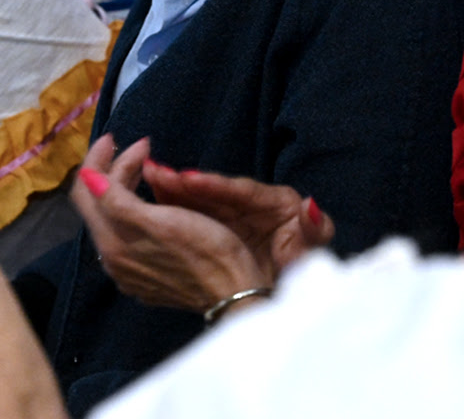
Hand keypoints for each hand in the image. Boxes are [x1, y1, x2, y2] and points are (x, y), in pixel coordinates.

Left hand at [72, 135, 269, 312]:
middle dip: (114, 168)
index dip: (98, 159)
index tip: (118, 137)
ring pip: (113, 217)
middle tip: (142, 146)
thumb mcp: (163, 221)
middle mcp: (112, 259)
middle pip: (98, 203)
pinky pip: (127, 232)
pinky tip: (151, 199)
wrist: (234, 294)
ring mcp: (128, 270)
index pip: (87, 191)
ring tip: (146, 165)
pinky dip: (133, 207)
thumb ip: (118, 201)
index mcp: (112, 243)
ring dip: (124, 186)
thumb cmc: (205, 250)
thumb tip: (86, 176)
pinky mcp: (145, 275)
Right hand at [144, 163, 333, 274]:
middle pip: (216, 191)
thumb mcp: (313, 249)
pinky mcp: (218, 226)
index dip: (217, 186)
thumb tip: (310, 207)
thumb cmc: (304, 268)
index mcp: (279, 203)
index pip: (244, 192)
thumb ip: (315, 227)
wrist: (287, 293)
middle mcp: (253, 204)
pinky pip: (192, 212)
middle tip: (156, 171)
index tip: (190, 179)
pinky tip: (150, 197)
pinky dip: (173, 204)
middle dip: (186, 183)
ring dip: (173, 190)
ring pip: (199, 199)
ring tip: (148, 176)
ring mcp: (233, 214)